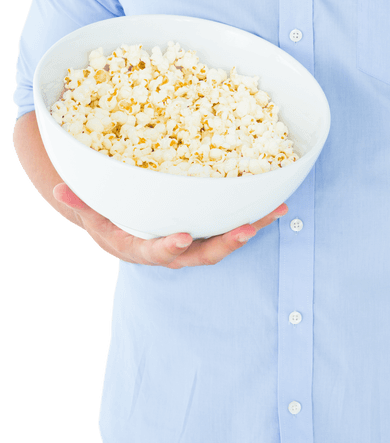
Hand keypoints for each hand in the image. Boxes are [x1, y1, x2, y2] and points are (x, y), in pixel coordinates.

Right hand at [52, 182, 287, 267]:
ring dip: (251, 228)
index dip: (168, 248)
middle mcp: (172, 251)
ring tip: (275, 213)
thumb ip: (79, 200)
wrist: (123, 225)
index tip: (180, 238)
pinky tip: (277, 204)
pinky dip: (254, 217)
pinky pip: (232, 225)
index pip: (155, 252)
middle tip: (247, 230)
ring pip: (224, 240)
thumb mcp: (90, 209)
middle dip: (226, 243)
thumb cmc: (106, 214)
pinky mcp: (208, 231)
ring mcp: (193, 243)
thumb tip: (60, 189)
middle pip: (202, 253)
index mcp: (141, 247)